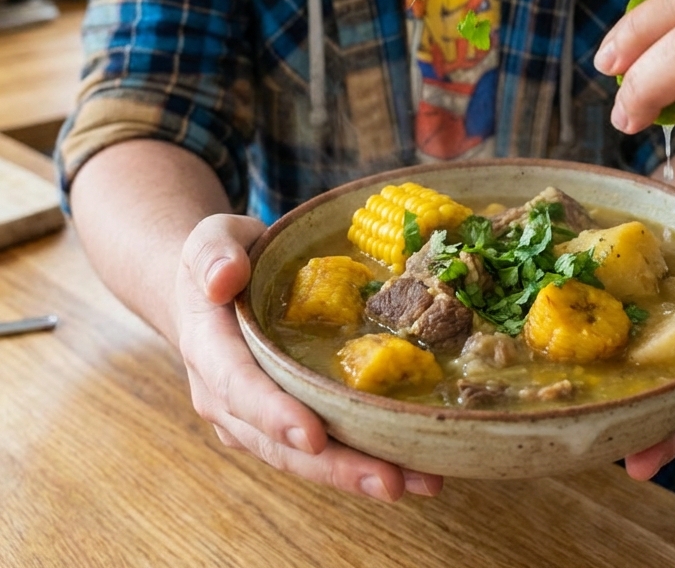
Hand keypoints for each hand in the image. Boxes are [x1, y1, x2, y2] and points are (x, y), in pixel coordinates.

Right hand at [176, 214, 442, 500]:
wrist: (215, 283)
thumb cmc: (222, 258)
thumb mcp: (211, 238)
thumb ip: (215, 253)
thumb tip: (222, 278)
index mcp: (210, 349)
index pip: (239, 387)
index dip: (275, 414)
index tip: (314, 436)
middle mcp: (227, 395)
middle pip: (278, 443)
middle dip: (334, 466)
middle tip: (391, 481)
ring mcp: (254, 416)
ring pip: (301, 458)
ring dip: (355, 474)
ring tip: (417, 483)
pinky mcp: (282, 419)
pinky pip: (318, 447)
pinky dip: (358, 459)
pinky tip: (409, 466)